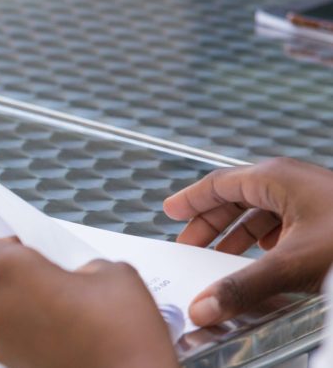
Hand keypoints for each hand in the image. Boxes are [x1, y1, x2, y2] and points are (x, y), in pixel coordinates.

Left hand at [0, 238, 177, 367]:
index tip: (31, 253)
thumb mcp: (112, 271)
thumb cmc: (121, 328)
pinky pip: (17, 340)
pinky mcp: (12, 366)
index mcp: (11, 271)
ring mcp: (1, 342)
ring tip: (68, 317)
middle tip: (60, 287)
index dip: (9, 249)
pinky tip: (66, 338)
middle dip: (25, 282)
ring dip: (29, 311)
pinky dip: (35, 337)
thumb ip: (80, 265)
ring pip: (7, 314)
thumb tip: (76, 276)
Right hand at [164, 158, 332, 326]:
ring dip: (238, 234)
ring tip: (221, 257)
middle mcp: (292, 182)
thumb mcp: (293, 264)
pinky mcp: (327, 217)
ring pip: (261, 211)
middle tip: (188, 243)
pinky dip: (265, 241)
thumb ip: (244, 287)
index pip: (218, 184)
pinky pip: (284, 223)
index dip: (191, 200)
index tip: (170, 211)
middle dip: (210, 222)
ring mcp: (312, 198)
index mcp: (275, 178)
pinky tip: (265, 261)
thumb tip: (204, 308)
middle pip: (237, 197)